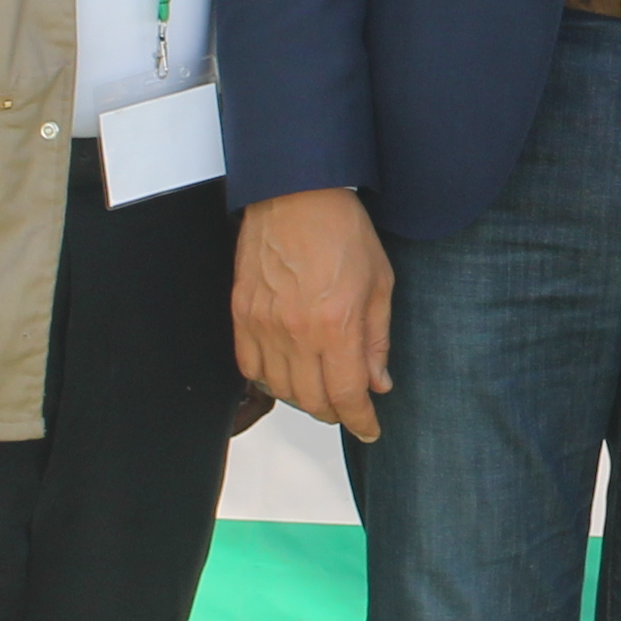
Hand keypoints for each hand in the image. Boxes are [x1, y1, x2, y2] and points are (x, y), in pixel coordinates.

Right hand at [234, 186, 396, 440]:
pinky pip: (249, 366)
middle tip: (348, 405)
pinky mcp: (241, 313)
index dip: (360, 420)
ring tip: (320, 388)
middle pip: (312, 401)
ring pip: (280, 389)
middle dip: (335, 412)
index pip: (347, 395)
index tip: (369, 428)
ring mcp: (263, 324)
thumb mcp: (379, 283)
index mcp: (336, 326)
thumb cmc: (341, 229)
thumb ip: (376, 339)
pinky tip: (286, 372)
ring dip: (303, 398)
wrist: (294, 192)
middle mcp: (295, 332)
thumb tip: (378, 382)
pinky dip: (269, 379)